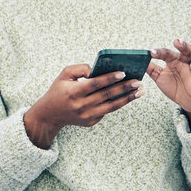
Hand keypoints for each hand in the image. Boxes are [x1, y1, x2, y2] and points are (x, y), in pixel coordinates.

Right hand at [23, 64, 142, 148]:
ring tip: (139, 92)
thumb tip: (97, 69)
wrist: (50, 115)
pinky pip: (107, 111)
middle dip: (125, 88)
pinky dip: (118, 103)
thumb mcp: (64, 75)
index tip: (123, 73)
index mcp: (74, 92)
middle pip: (107, 95)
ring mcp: (87, 116)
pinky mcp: (91, 122)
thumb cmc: (59, 90)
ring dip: (128, 98)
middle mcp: (82, 106)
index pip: (95, 84)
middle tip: (138, 81)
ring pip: (112, 106)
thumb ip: (80, 68)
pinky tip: (128, 96)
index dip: (109, 78)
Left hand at [148, 38, 190, 122]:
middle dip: (182, 45)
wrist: (185, 101)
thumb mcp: (159, 77)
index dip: (158, 53)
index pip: (167, 54)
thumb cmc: (172, 85)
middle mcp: (185, 64)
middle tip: (176, 41)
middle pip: (186, 51)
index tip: (150, 52)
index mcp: (174, 61)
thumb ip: (150, 68)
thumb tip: (137, 60)